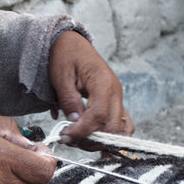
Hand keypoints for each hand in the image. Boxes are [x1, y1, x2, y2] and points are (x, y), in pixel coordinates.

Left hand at [48, 30, 133, 144]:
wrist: (72, 43)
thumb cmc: (66, 55)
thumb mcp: (61, 75)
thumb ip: (69, 99)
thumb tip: (75, 121)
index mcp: (103, 82)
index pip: (99, 115)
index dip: (83, 130)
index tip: (66, 135)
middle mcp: (116, 91)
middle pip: (112, 127)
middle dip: (90, 138)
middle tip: (68, 138)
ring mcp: (118, 98)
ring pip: (119, 130)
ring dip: (99, 140)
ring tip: (78, 138)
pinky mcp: (115, 102)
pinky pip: (122, 124)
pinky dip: (110, 135)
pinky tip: (93, 137)